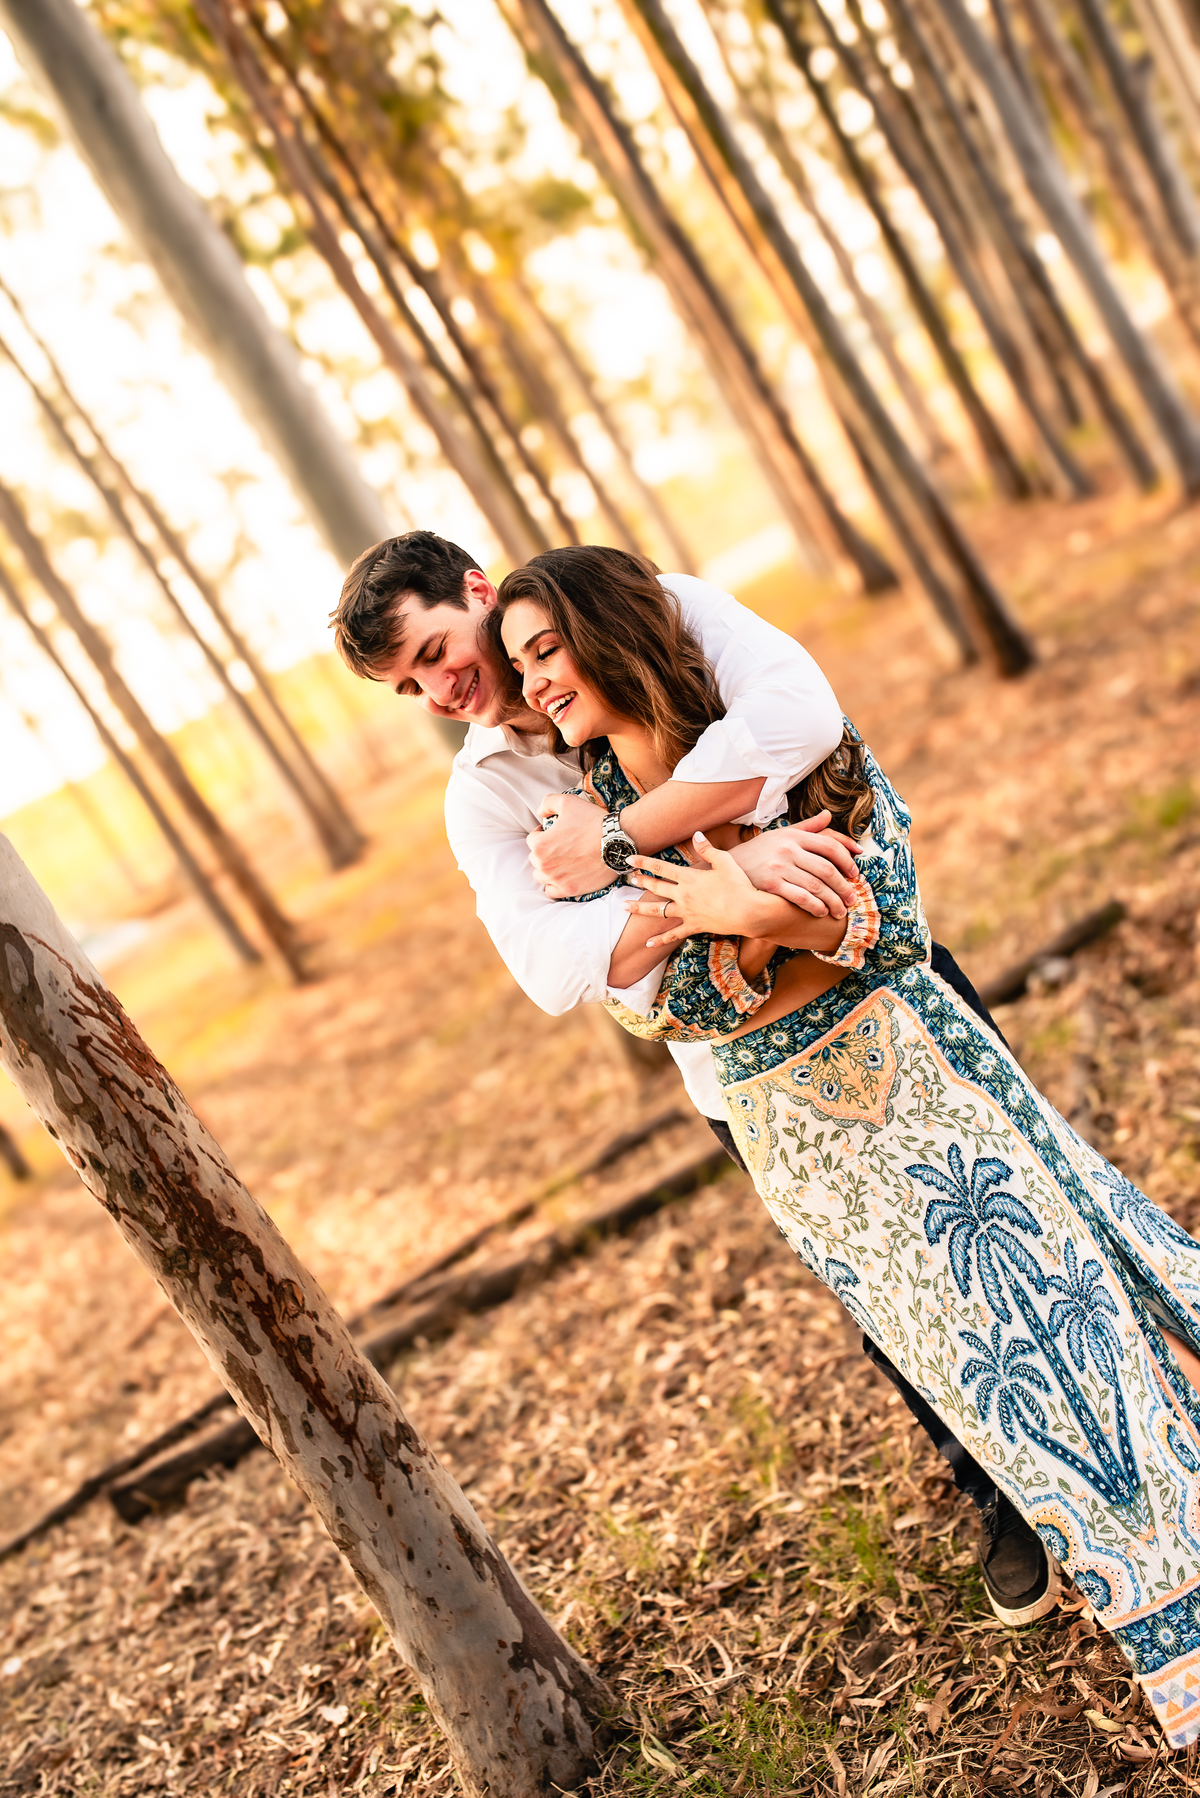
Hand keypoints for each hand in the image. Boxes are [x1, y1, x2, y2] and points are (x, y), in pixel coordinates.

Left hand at [527, 791, 614, 897]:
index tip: (553, 832)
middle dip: (544, 851)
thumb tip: (539, 813)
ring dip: (546, 868)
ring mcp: (557, 879)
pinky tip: (562, 876)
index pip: (532, 839)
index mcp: (540, 845)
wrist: (616, 841)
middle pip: (535, 859)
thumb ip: (548, 803)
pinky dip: (554, 884)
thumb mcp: (568, 801)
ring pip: (540, 876)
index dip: (541, 833)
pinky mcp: (570, 889)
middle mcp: (544, 865)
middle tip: (559, 846)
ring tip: (560, 861)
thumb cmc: (592, 821)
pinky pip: (551, 891)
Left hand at [624, 833, 781, 949]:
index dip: (644, 863)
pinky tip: (648, 944)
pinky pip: (673, 934)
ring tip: (625, 906)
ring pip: (658, 910)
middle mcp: (684, 895)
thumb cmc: (739, 885)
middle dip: (642, 881)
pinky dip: (660, 940)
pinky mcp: (694, 926)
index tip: (629, 860)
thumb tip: (697, 835)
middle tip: (629, 879)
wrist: (748, 912)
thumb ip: (708, 849)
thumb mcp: (725, 862)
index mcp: (689, 878)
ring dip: (640, 908)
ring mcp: (687, 912)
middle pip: (657, 887)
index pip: (661, 868)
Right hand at [729, 810, 860, 917]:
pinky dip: (814, 906)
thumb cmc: (758, 851)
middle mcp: (788, 849)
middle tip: (852, 898)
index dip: (847, 860)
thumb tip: (828, 815)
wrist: (727, 866)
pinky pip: (800, 897)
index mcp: (794, 835)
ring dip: (833, 901)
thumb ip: (807, 827)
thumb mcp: (781, 834)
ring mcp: (779, 866)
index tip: (855, 874)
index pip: (830, 845)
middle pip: (827, 869)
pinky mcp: (771, 884)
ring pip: (816, 886)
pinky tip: (821, 911)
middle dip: (844, 887)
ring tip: (840, 910)